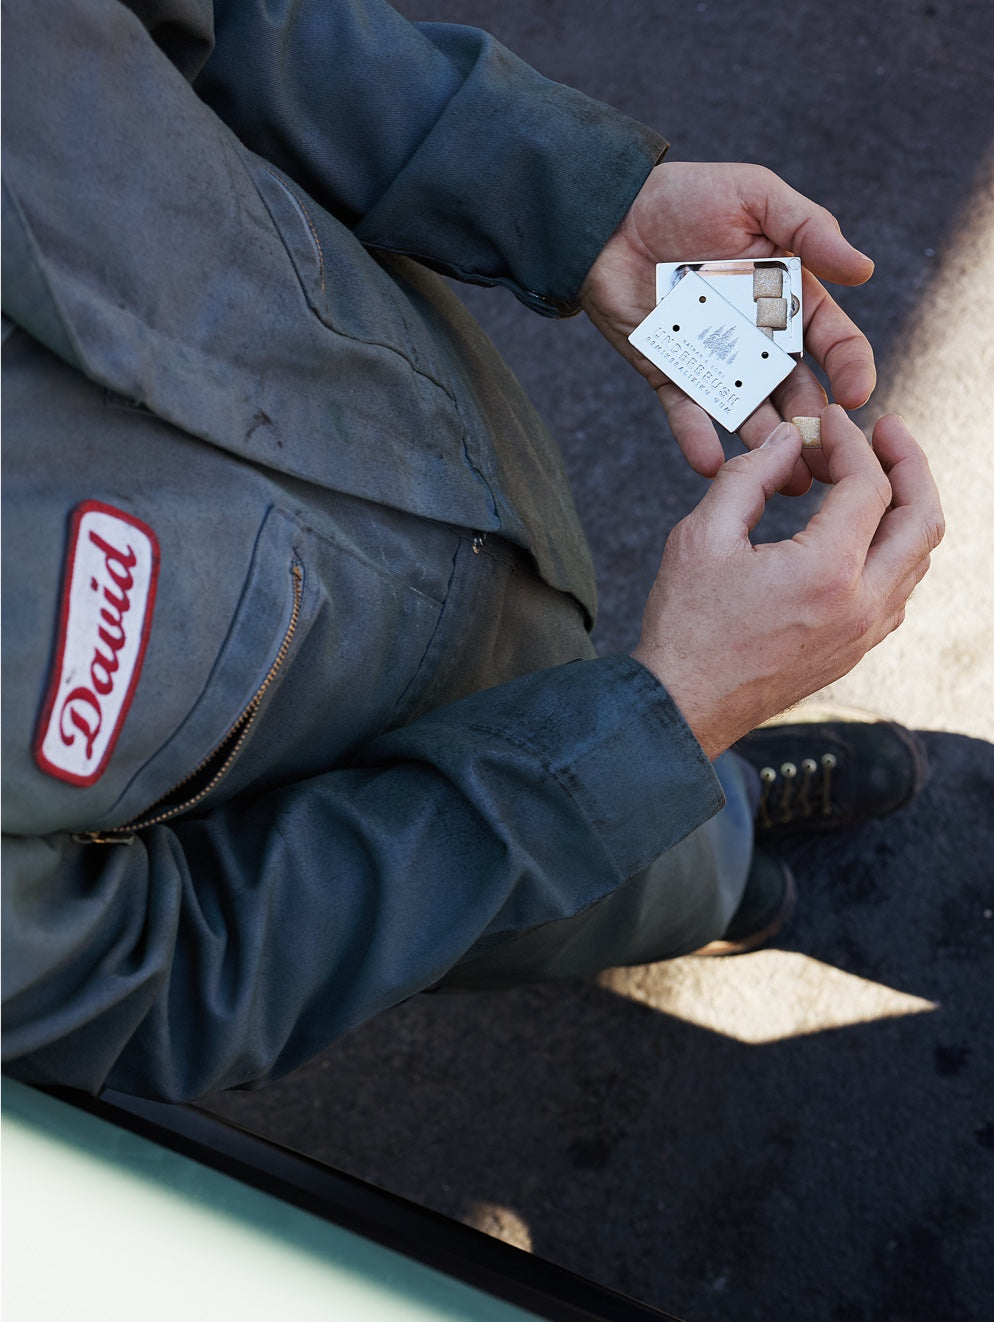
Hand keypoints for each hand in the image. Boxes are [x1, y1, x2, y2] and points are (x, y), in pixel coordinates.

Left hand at [580, 162, 876, 494]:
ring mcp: (715, 360)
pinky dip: (698, 440)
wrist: (609, 213)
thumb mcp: (755, 197)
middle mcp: (759, 338)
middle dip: (815, 430)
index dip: (851, 369)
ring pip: (750, 412)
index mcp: (790, 298)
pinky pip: (687, 413)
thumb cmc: (686, 195)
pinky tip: (711, 467)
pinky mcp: (669, 373)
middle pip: (798, 391)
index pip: (834, 342)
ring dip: (768, 450)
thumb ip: (808, 230)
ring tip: (786, 484)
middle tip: (829, 465)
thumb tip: (865, 268)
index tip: (856, 398)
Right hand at [632, 406, 943, 759]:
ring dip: (904, 506)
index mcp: (827, 571)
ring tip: (868, 475)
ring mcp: (863, 633)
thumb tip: (787, 439)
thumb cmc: (687, 627)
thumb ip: (748, 476)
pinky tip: (857, 530)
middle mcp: (861, 604)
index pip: (869, 485)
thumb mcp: (702, 536)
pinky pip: (898, 589)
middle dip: (909, 463)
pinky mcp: (854, 650)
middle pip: (923, 518)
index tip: (828, 419)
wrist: (683, 704)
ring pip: (917, 556)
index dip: (850, 440)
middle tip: (885, 431)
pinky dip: (892, 546)